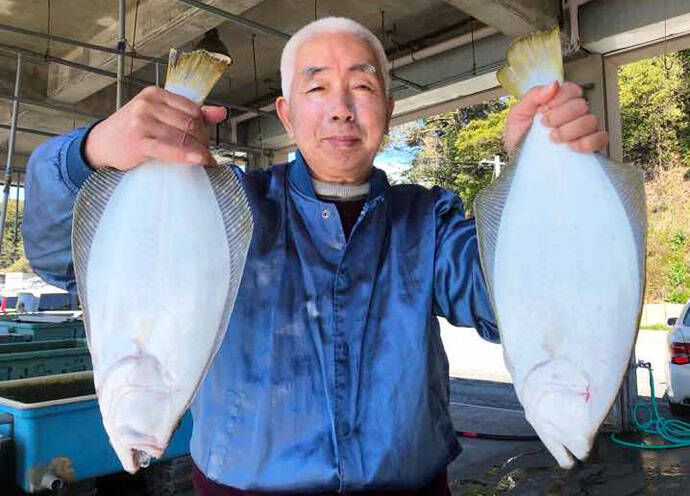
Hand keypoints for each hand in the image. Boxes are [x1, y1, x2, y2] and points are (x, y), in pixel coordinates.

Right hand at [84, 86, 226, 170]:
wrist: (101, 144)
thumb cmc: (133, 130)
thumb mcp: (159, 115)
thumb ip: (190, 113)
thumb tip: (221, 113)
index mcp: (156, 94)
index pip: (193, 109)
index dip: (205, 127)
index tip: (206, 141)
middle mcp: (149, 104)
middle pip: (190, 123)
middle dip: (203, 141)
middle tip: (206, 154)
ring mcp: (142, 121)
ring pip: (183, 137)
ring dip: (198, 152)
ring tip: (204, 161)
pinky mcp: (138, 141)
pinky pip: (169, 148)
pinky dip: (186, 155)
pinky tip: (197, 161)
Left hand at [505, 81, 608, 156]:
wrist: (519, 162)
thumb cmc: (519, 138)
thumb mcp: (518, 114)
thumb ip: (533, 96)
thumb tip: (553, 85)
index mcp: (559, 103)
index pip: (572, 89)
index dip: (559, 99)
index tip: (543, 110)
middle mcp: (574, 114)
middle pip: (582, 105)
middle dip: (560, 116)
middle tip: (545, 125)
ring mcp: (583, 130)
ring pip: (591, 121)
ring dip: (569, 130)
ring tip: (553, 138)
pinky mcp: (589, 146)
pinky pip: (600, 139)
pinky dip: (586, 142)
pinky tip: (570, 146)